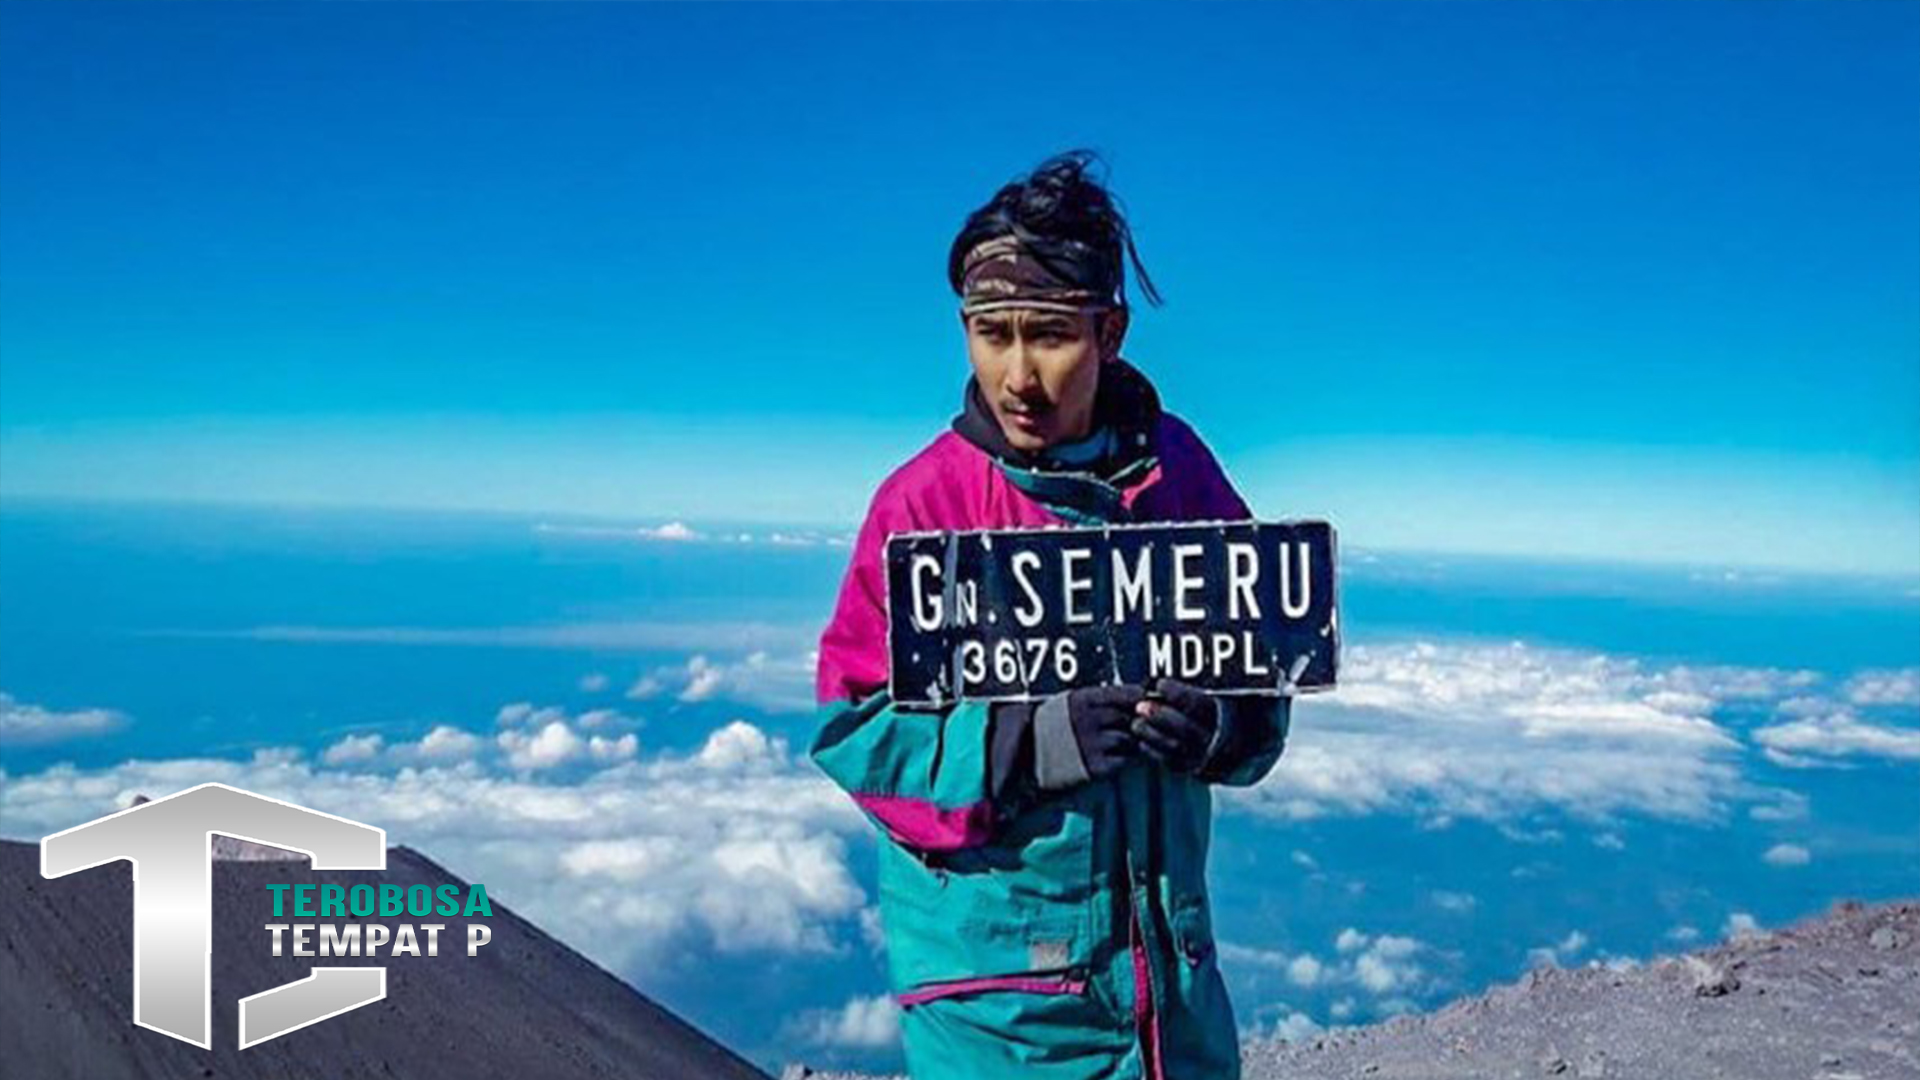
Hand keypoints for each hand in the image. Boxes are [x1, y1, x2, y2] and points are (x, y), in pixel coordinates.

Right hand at [1028, 684, 1147, 790]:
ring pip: (1130, 739)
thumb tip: (1136, 696)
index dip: (1138, 698)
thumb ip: (1098, 700)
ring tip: (1119, 744)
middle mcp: (1088, 720)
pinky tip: (1112, 758)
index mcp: (1082, 699)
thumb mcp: (1068, 705)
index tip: (1143, 701)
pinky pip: (1123, 761)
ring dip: (1131, 742)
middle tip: (1132, 726)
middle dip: (1135, 721)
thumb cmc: (1047, 731)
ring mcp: (1091, 744)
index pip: (1126, 694)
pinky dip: (1123, 760)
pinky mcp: (1094, 767)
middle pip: (1130, 716)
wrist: (1023, 763)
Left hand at [1131, 678, 1219, 772]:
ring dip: (1151, 734)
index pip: (1198, 704)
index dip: (1177, 694)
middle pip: (1185, 728)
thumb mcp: (1211, 697)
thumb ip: (1188, 694)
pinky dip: (1153, 751)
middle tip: (1140, 707)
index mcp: (1224, 716)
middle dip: (1159, 716)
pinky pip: (1171, 762)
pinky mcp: (1194, 770)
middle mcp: (1217, 739)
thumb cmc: (1216, 712)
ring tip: (1137, 723)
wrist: (1232, 741)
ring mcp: (1206, 757)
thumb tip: (1157, 687)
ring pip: (1176, 747)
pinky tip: (1143, 740)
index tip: (1160, 685)